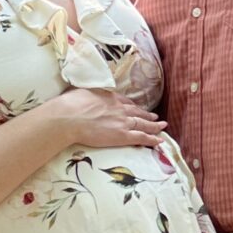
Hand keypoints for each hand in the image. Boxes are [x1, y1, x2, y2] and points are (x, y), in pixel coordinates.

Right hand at [51, 88, 166, 150]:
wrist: (70, 117)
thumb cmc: (71, 104)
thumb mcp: (83, 92)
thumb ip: (91, 95)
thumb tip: (87, 96)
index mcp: (110, 98)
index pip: (126, 102)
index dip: (133, 107)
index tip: (138, 109)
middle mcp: (119, 109)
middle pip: (137, 113)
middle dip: (148, 115)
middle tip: (156, 117)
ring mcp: (123, 122)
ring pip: (143, 124)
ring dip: (154, 125)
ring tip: (162, 126)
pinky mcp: (122, 136)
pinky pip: (141, 137)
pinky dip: (152, 138)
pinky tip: (159, 140)